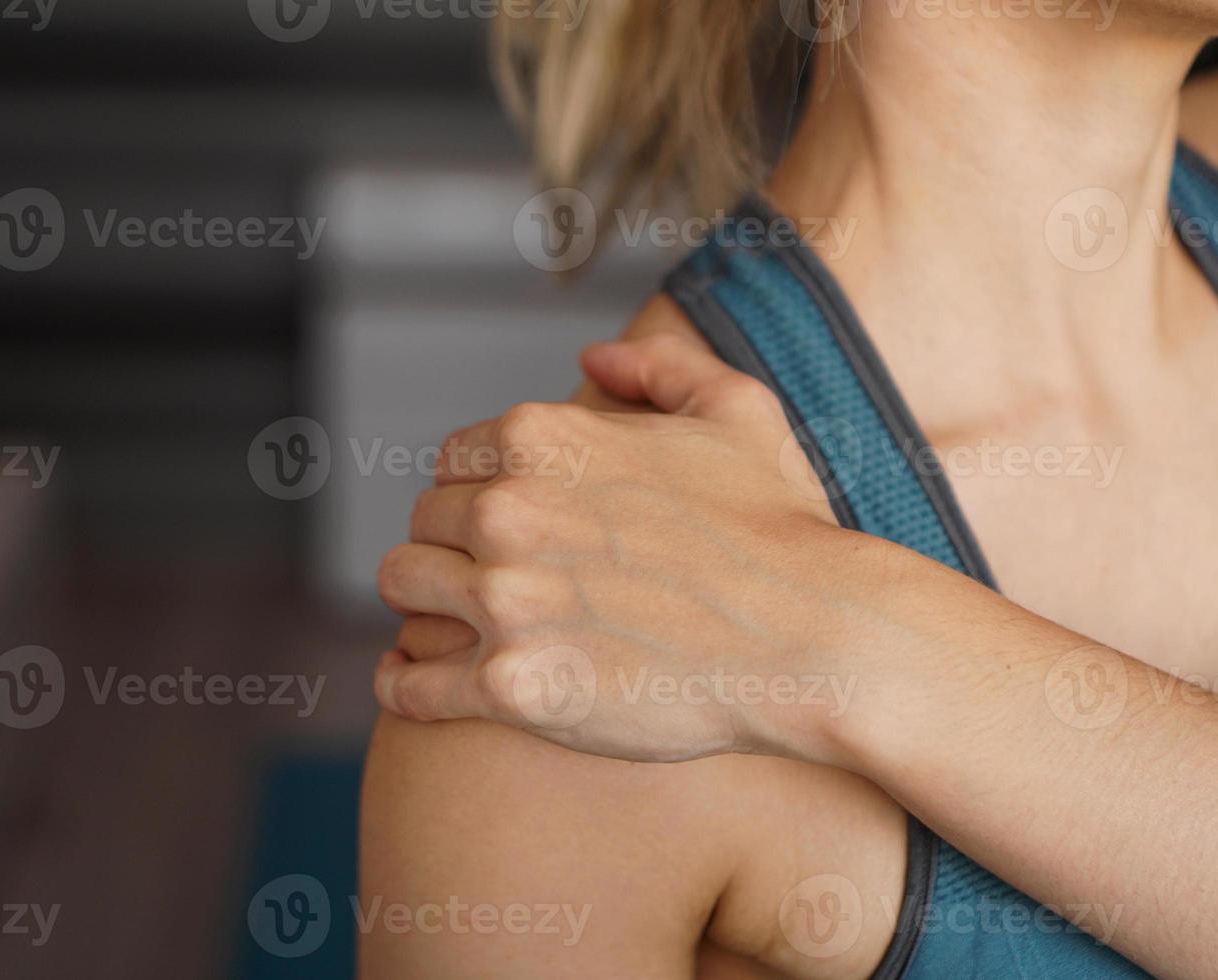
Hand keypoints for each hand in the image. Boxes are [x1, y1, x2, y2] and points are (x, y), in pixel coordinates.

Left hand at [374, 335, 878, 763]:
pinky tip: (415, 681)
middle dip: (451, 548)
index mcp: (542, 439)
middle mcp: (507, 510)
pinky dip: (403, 684)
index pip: (452, 460)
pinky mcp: (512, 686)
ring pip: (404, 590)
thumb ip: (659, 365)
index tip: (499, 527)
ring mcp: (505, 599)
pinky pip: (409, 685)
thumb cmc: (781, 527)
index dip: (474, 492)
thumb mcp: (737, 411)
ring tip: (451, 628)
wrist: (814, 638)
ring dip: (425, 606)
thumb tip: (593, 354)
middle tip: (487, 581)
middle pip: (424, 523)